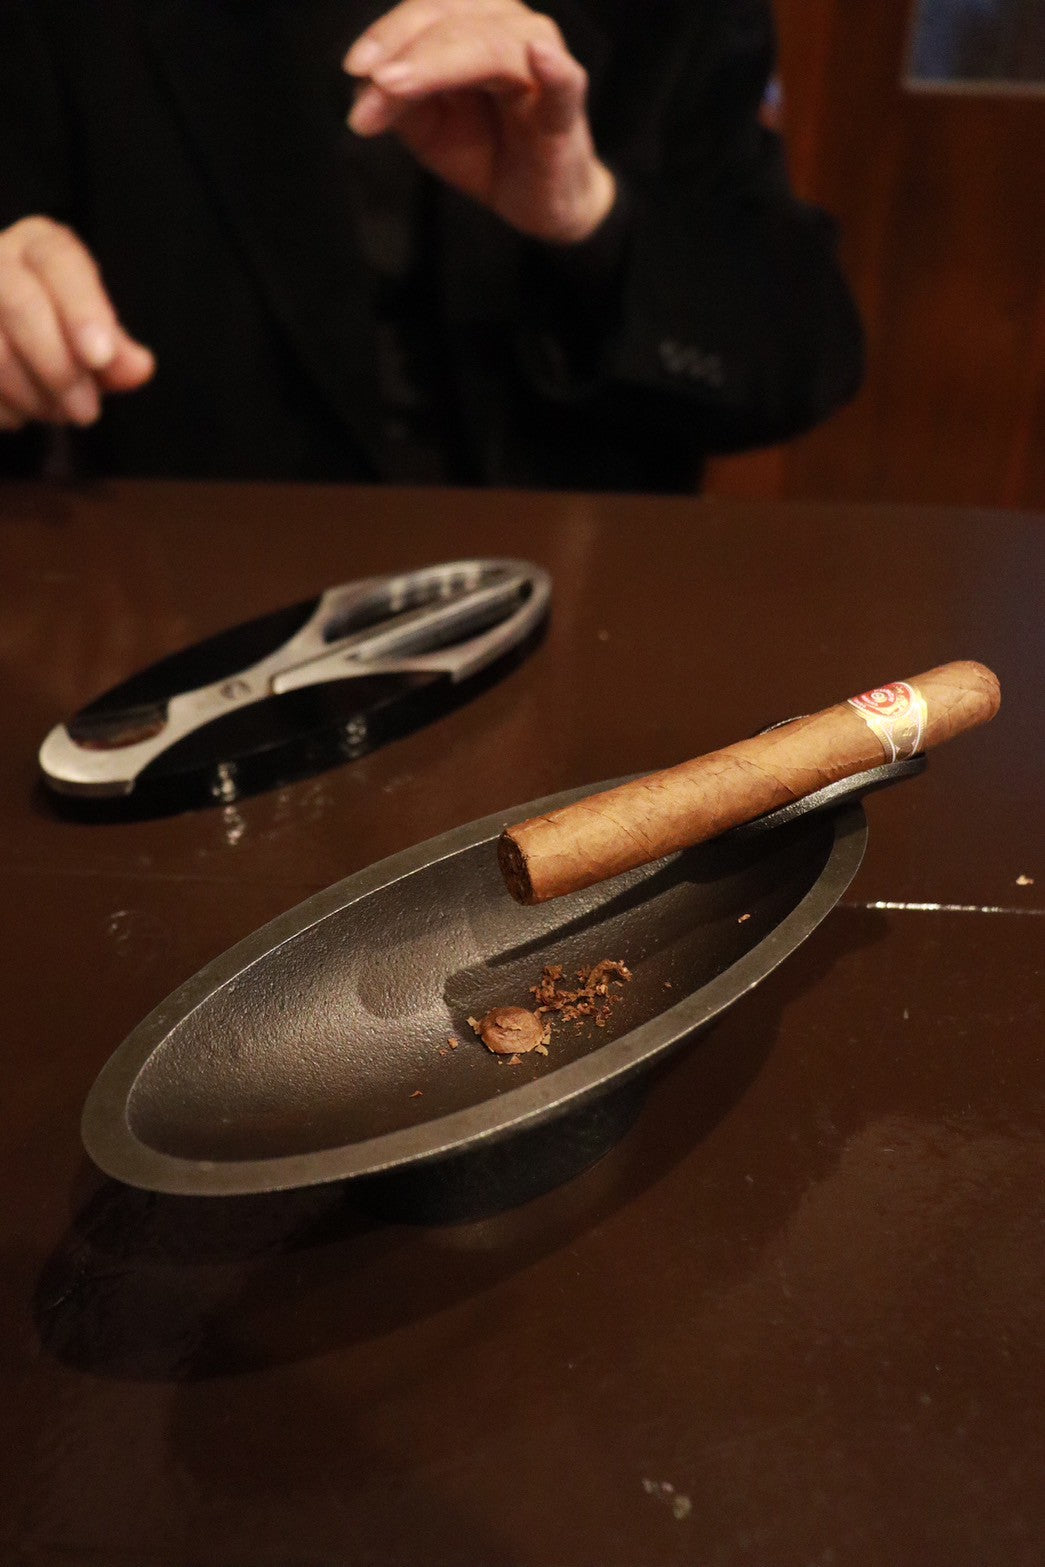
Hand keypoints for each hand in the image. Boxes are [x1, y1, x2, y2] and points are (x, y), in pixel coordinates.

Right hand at [0, 216, 153, 431]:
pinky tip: (18, 414)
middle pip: (21, 304)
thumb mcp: (94, 342)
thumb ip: (116, 353)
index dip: (82, 310)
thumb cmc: (60, 338)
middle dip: (59, 368)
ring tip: (57, 414)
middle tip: (86, 413)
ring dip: (31, 395)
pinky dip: (3, 408)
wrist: (10, 346)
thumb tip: (138, 368)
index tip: (101, 357)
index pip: (59, 262)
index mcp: (38, 246)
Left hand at [344, 0, 615, 244]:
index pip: (427, 12)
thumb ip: (394, 102)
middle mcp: (508, 31)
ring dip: (442, 60)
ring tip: (398, 84)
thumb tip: (359, 87)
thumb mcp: (426, 127)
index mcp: (472, 26)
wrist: (536, 201)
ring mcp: (540, 67)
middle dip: (407, 49)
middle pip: (453, 18)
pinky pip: (564, 83)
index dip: (388, 35)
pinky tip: (540, 58)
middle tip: (373, 82)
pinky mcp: (565, 109)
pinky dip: (554, 70)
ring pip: (492, 45)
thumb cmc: (486, 150)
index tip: (355, 69)